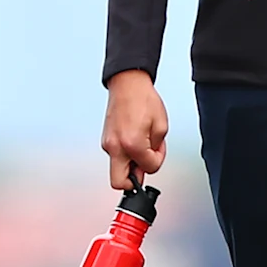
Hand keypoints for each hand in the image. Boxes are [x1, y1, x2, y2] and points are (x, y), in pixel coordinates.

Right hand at [101, 72, 168, 191]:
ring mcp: (107, 144)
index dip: (157, 161)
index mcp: (131, 144)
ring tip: (141, 145)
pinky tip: (134, 140)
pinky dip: (126, 154)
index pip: (148, 169)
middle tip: (143, 165)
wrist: (127, 84)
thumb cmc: (143, 100)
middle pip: (119, 183)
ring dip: (131, 163)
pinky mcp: (105, 140)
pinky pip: (116, 156)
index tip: (157, 150)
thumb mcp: (161, 127)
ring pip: (117, 169)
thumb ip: (156, 149)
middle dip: (134, 179)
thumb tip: (148, 162)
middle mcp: (115, 147)